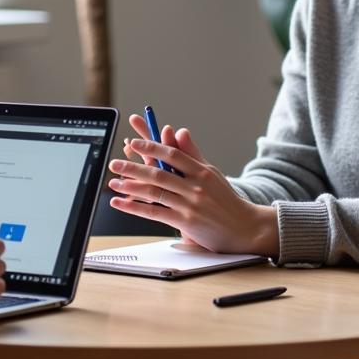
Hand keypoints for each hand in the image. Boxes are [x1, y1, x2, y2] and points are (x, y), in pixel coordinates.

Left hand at [107, 114, 278, 255]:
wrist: (245, 228)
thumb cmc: (225, 200)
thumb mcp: (211, 173)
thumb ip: (192, 153)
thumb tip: (179, 130)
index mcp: (202, 170)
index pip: (173, 154)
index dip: (151, 146)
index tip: (133, 142)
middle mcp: (196, 186)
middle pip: (159, 172)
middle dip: (133, 167)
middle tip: (115, 163)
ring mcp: (190, 204)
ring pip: (155, 192)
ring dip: (131, 187)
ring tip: (113, 182)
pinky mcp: (186, 221)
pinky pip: (155, 212)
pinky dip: (135, 207)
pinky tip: (121, 203)